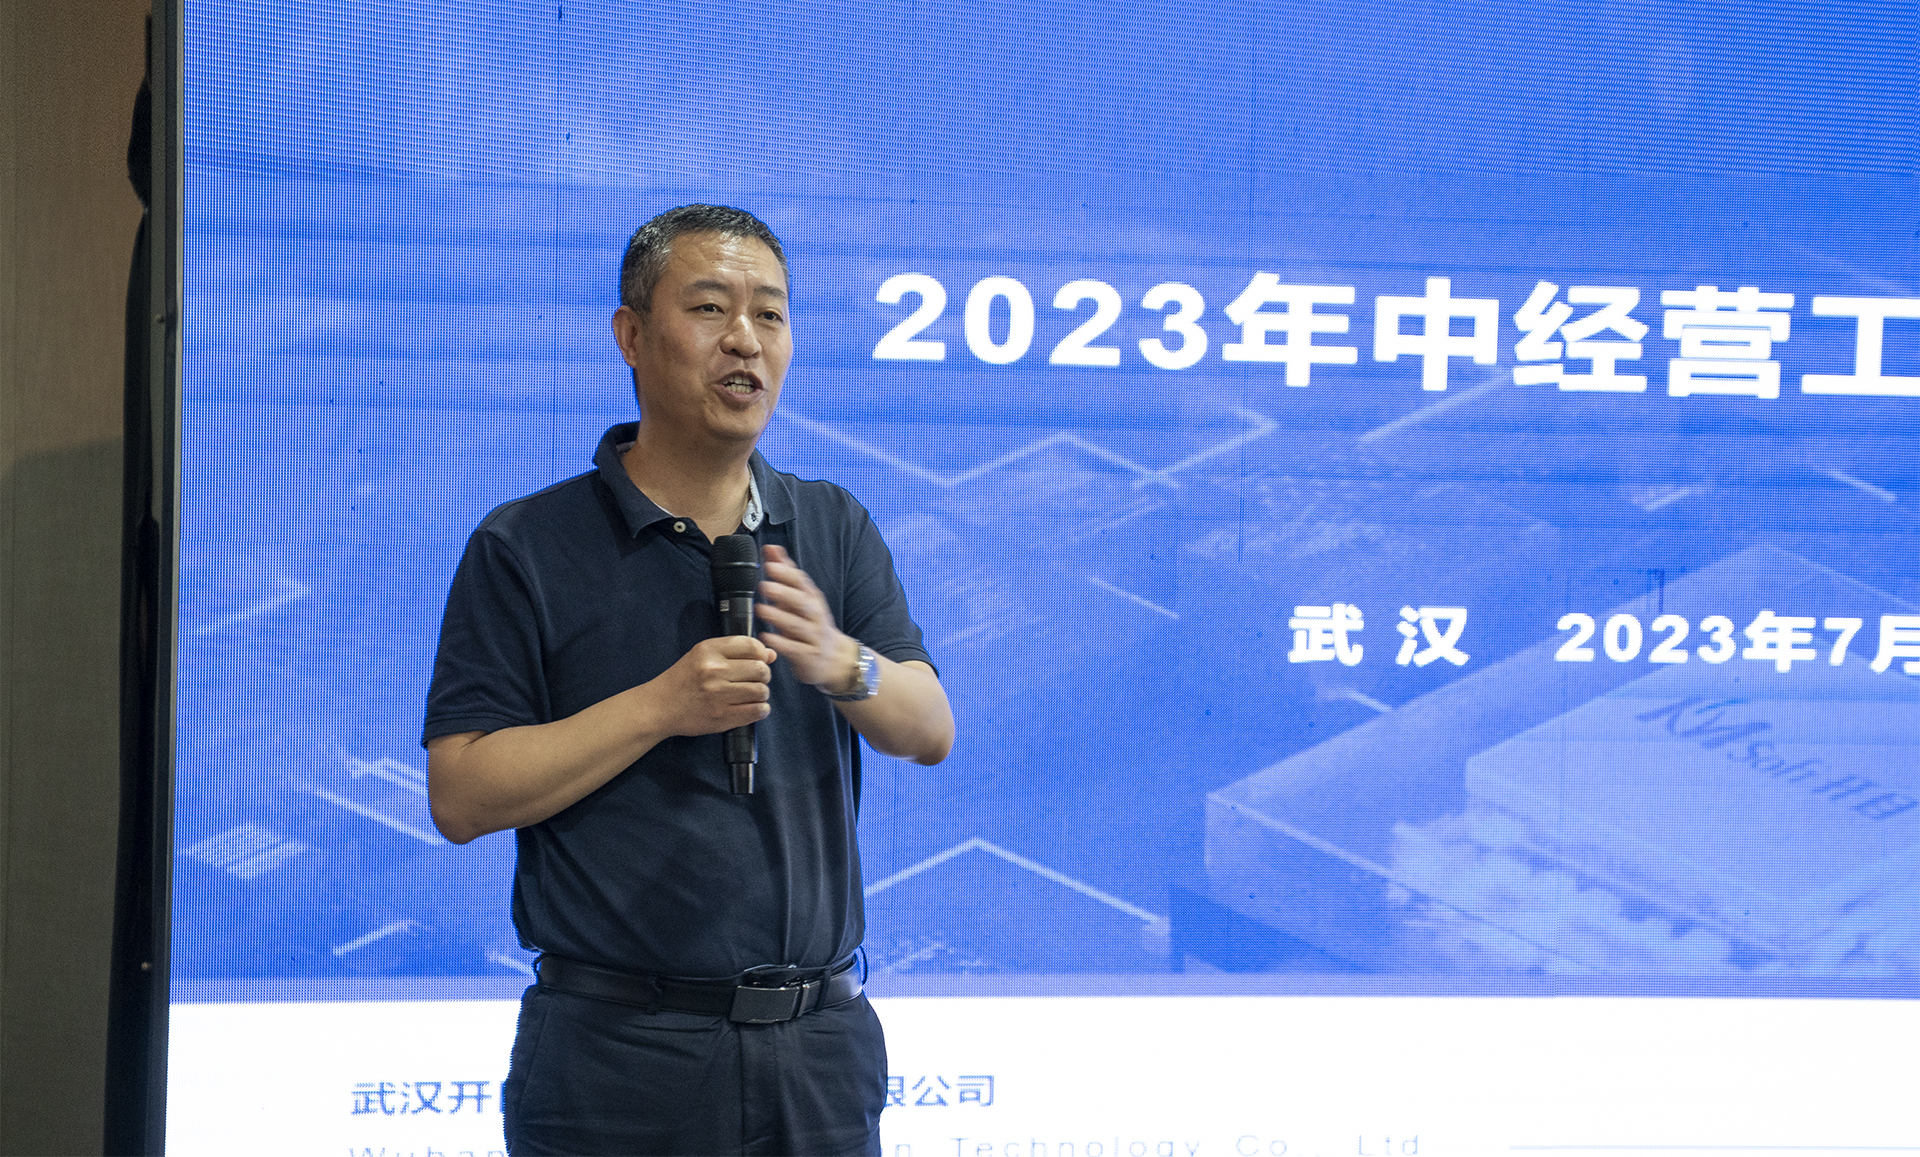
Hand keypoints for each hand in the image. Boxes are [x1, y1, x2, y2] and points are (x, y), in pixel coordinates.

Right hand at [648, 635, 774, 736]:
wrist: (659, 707)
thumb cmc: (683, 680)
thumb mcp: (703, 656)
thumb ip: (736, 652)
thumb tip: (771, 654)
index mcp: (709, 650)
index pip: (752, 646)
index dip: (761, 653)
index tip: (759, 660)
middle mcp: (714, 670)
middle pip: (761, 669)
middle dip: (763, 675)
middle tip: (754, 680)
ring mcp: (718, 695)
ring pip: (762, 691)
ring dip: (761, 694)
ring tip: (751, 695)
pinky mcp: (722, 717)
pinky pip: (757, 711)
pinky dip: (761, 710)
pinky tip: (753, 708)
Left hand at [755, 544, 856, 689]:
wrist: (836, 659)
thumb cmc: (813, 623)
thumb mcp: (803, 597)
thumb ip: (786, 573)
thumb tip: (771, 548)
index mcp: (812, 599)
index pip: (802, 583)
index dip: (786, 573)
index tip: (770, 564)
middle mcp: (815, 616)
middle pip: (802, 602)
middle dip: (784, 593)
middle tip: (764, 585)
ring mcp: (813, 637)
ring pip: (797, 625)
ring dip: (779, 616)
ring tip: (761, 609)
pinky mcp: (809, 656)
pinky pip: (795, 650)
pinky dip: (781, 643)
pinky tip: (767, 637)